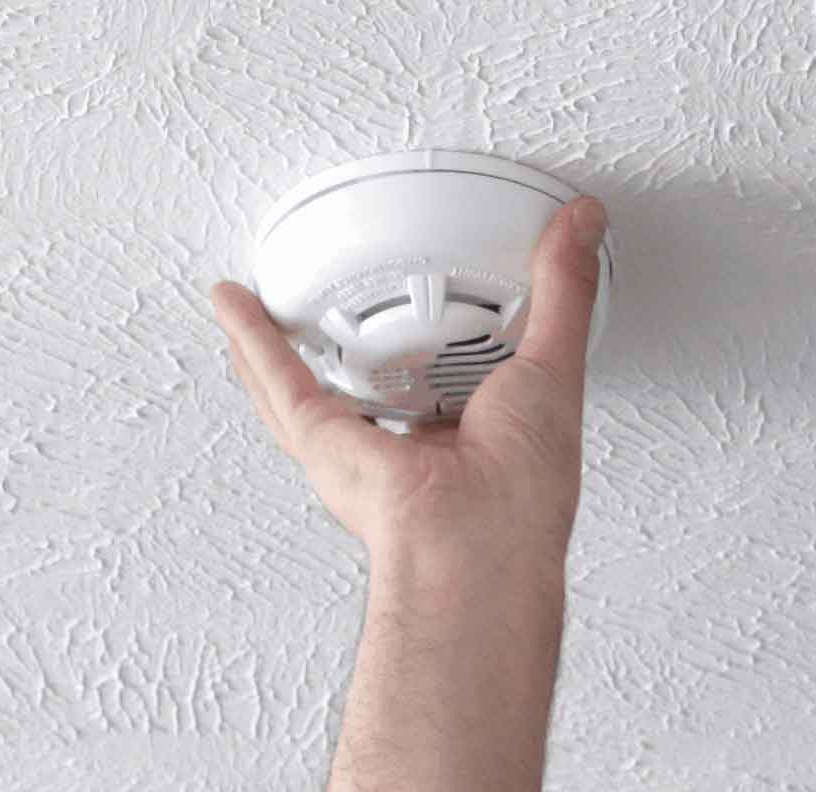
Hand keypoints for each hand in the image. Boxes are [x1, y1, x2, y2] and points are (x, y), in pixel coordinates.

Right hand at [209, 193, 606, 556]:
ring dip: (282, 346)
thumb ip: (564, 291)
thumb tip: (582, 229)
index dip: (441, 340)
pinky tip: (233, 304)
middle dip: (352, 348)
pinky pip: (279, 379)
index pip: (451, 378)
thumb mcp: (555, 364)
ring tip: (263, 303)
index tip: (437, 302)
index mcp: (470, 436)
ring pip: (310, 387)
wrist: (475, 537)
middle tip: (338, 301)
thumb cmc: (521, 493)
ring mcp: (362, 448)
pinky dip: (250, 337)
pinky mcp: (324, 442)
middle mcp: (411, 446)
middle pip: (371, 382)